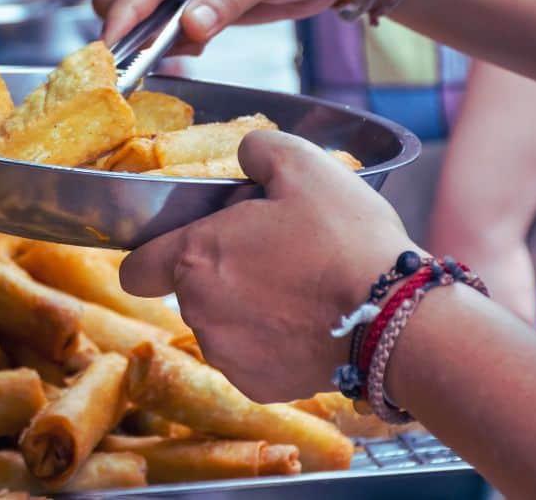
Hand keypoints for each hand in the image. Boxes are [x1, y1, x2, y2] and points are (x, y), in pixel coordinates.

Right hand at [94, 0, 374, 45]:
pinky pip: (154, 24)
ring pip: (130, 9)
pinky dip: (167, 39)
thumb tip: (189, 27)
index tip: (111, 48)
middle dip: (131, 26)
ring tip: (196, 41)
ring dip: (148, 35)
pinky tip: (200, 37)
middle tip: (158, 55)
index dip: (127, 13)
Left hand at [119, 131, 420, 402]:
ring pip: (219, 324)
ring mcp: (226, 353)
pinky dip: (270, 342)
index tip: (188, 246)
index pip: (138, 267)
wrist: (396, 320)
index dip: (156, 253)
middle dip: (220, 270)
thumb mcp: (305, 166)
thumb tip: (246, 155)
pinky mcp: (257, 385)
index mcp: (195, 257)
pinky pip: (250, 357)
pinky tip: (309, 323)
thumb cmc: (346, 240)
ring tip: (299, 288)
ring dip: (244, 307)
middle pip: (190, 288)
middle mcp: (198, 311)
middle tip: (273, 252)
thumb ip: (259, 150)